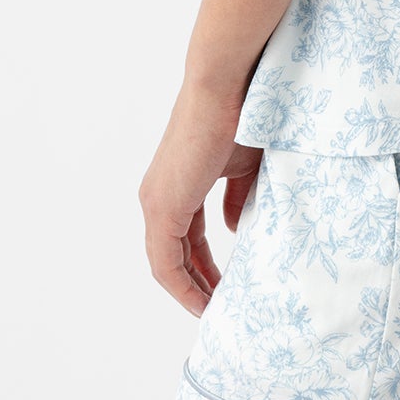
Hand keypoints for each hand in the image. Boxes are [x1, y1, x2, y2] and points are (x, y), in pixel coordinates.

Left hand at [137, 75, 262, 315]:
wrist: (227, 87)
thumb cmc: (241, 117)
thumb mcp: (242, 168)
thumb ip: (235, 200)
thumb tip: (231, 229)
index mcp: (177, 184)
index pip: (185, 238)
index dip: (203, 267)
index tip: (225, 288)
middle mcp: (158, 196)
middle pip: (173, 256)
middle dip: (197, 284)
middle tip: (220, 308)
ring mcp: (157, 201)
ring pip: (165, 263)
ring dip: (189, 290)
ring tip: (213, 312)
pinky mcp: (162, 206)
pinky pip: (165, 261)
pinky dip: (182, 285)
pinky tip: (203, 302)